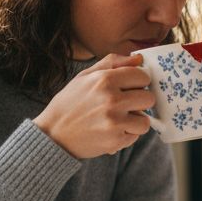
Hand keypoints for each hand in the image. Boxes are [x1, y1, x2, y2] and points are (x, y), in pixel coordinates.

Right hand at [33, 54, 154, 158]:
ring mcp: (114, 122)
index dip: (138, 82)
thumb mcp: (85, 76)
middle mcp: (111, 100)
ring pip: (145, 121)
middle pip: (149, 98)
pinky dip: (126, 135)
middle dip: (140, 101)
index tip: (130, 87)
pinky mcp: (115, 141)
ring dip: (135, 121)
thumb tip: (139, 59)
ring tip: (118, 119)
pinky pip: (135, 136)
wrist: (52, 134)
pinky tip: (111, 131)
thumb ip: (112, 63)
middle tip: (125, 105)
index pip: (143, 76)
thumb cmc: (70, 103)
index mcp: (105, 80)